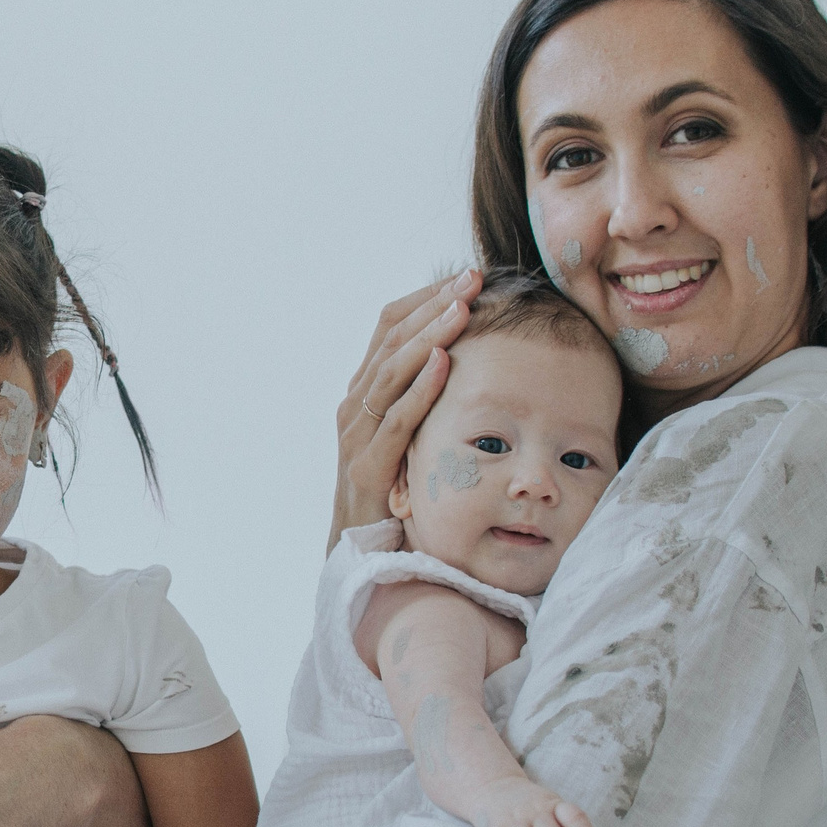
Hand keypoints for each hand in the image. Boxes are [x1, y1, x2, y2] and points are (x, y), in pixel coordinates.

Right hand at [332, 270, 482, 547]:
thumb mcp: (411, 431)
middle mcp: (354, 404)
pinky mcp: (367, 467)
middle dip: (433, 305)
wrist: (360, 550)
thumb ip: (426, 396)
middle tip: (472, 279)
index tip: (468, 276)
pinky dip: (418, 389)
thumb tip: (471, 353)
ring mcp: (355, 435)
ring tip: (462, 309)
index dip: (426, 297)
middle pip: (389, 338)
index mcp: (364, 389)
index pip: (389, 325)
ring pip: (390, 372)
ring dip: (428, 337)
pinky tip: (442, 364)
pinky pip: (394, 421)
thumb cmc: (395, 488)